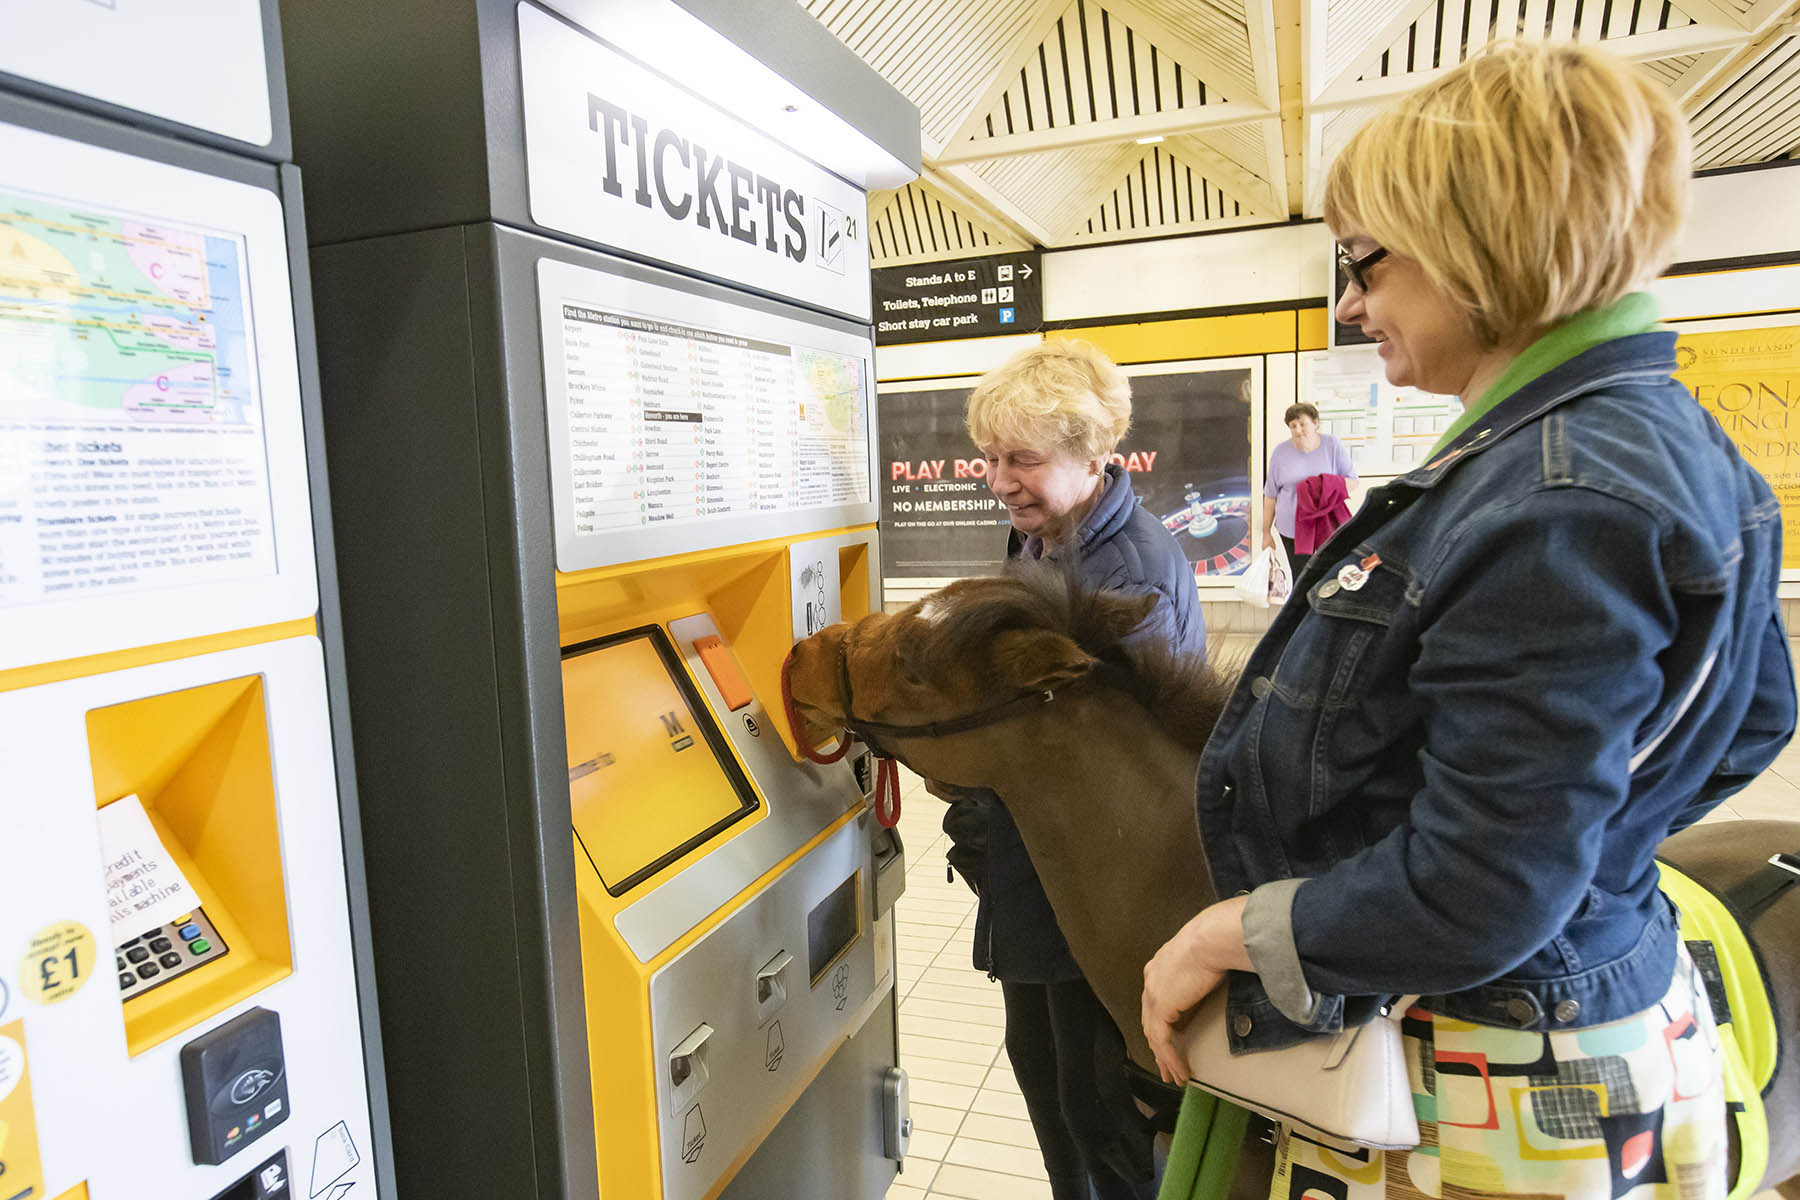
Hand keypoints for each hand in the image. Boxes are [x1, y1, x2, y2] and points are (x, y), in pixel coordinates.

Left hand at [1141, 895, 1251, 1084]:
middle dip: (1159, 1047)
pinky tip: (1180, 1071)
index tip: (1170, 1041)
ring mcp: (1153, 993)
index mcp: (1159, 967)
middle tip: (1166, 1067)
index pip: (1156, 1003)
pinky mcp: (1160, 1007)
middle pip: (1151, 1021)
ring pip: (1154, 1035)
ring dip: (1165, 1059)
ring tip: (1175, 1076)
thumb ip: (1200, 975)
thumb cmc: (1215, 941)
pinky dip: (1171, 1058)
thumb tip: (1212, 985)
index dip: (1162, 1024)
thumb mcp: (1204, 959)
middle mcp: (1151, 980)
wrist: (1211, 939)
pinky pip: (1162, 1041)